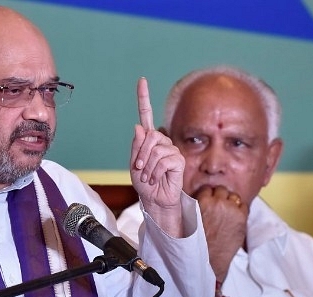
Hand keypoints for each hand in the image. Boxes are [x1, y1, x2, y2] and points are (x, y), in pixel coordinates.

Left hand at [130, 78, 184, 234]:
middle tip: (140, 169)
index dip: (144, 98)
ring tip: (149, 176)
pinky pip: (164, 159)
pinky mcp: (178, 160)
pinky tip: (157, 178)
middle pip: (149, 136)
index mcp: (148, 140)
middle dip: (140, 154)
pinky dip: (155, 171)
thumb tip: (139, 127)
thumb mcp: (134, 165)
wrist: (154, 200)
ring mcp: (171, 149)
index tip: (142, 80)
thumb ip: (136, 146)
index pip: (146, 115)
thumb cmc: (144, 183)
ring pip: (155, 149)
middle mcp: (161, 141)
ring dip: (147, 166)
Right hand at [193, 185, 247, 280]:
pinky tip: (235, 217)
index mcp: (202, 201)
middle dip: (220, 196)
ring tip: (228, 211)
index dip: (208, 195)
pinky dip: (240, 209)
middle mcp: (218, 202)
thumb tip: (200, 199)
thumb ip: (195, 206)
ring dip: (231, 202)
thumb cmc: (198, 241)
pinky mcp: (242, 217)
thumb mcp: (190, 219)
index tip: (209, 200)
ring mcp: (231, 209)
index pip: (207, 188)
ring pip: (234, 196)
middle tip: (219, 206)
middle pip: (221, 190)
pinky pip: (244, 205)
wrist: (210, 258)